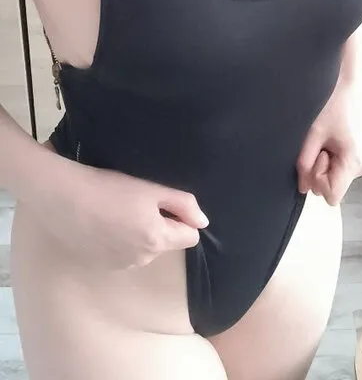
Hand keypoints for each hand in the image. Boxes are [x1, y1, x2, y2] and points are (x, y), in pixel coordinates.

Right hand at [28, 153, 208, 270]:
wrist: (65, 199)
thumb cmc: (110, 188)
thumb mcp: (151, 189)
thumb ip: (183, 204)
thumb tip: (203, 222)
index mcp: (158, 240)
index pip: (190, 237)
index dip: (182, 218)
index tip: (165, 203)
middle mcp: (143, 259)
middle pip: (166, 243)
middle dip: (160, 226)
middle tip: (138, 202)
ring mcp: (121, 265)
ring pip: (145, 250)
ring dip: (140, 235)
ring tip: (118, 211)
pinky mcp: (102, 265)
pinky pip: (124, 254)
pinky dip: (120, 242)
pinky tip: (105, 223)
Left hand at [296, 80, 361, 205]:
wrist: (351, 83)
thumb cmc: (335, 103)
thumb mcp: (313, 133)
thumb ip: (304, 162)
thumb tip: (302, 187)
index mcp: (354, 162)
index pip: (331, 195)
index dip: (317, 179)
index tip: (318, 154)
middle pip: (332, 186)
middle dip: (319, 168)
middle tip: (320, 142)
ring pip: (334, 176)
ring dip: (324, 160)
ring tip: (326, 137)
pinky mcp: (358, 154)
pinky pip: (338, 166)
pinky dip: (330, 155)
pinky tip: (331, 137)